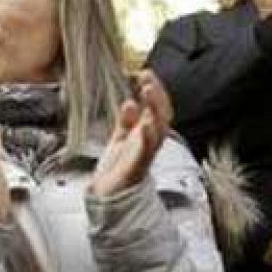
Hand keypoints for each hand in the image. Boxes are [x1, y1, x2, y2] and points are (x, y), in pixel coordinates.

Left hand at [91, 70, 171, 197]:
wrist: (108, 199)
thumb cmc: (117, 169)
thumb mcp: (121, 138)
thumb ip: (126, 121)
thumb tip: (130, 103)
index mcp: (145, 135)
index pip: (157, 109)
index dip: (156, 91)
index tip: (146, 73)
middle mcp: (148, 143)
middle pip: (162, 116)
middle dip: (158, 95)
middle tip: (148, 77)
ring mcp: (144, 155)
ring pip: (158, 130)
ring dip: (154, 108)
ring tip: (147, 90)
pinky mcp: (136, 167)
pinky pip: (145, 151)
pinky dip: (146, 136)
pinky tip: (143, 122)